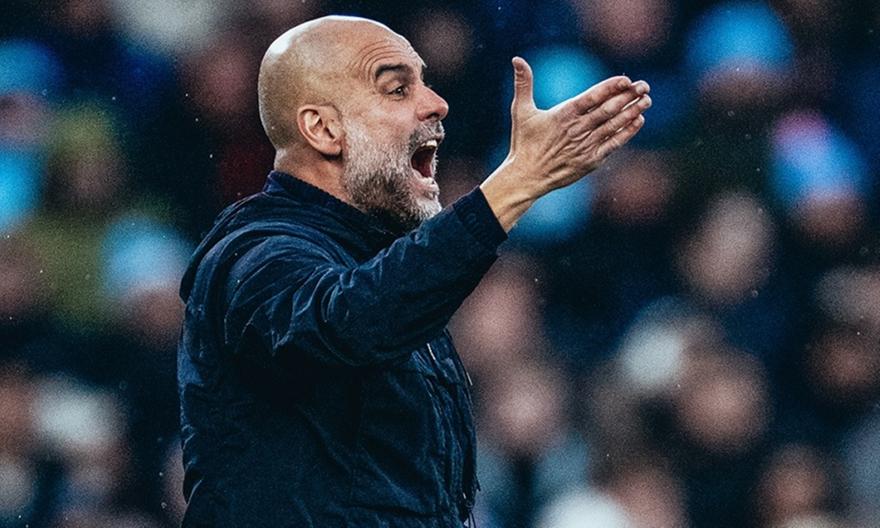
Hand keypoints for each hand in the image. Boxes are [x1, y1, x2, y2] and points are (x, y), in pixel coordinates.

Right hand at [480, 57, 650, 230]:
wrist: (527, 176)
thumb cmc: (523, 143)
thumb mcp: (521, 111)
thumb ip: (523, 84)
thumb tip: (516, 59)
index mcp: (564, 114)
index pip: (593, 96)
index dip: (611, 87)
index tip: (626, 80)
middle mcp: (578, 128)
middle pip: (608, 109)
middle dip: (629, 96)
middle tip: (645, 86)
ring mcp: (586, 145)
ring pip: (614, 125)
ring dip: (632, 111)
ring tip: (647, 100)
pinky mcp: (591, 160)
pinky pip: (614, 143)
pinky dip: (627, 132)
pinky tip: (638, 120)